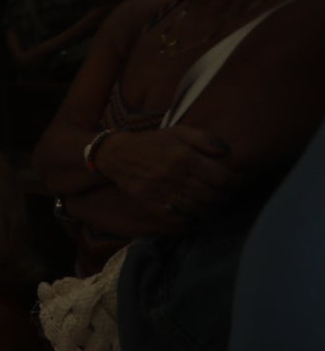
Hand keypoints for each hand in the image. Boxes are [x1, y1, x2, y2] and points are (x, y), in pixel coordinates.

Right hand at [95, 126, 237, 223]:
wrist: (117, 155)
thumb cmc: (153, 142)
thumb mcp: (179, 132)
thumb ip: (205, 139)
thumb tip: (228, 152)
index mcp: (183, 155)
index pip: (221, 177)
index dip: (233, 182)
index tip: (234, 182)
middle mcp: (172, 174)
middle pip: (212, 196)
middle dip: (224, 197)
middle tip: (225, 195)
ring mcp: (159, 191)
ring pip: (197, 209)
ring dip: (209, 210)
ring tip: (212, 205)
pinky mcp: (149, 204)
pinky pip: (178, 219)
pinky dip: (190, 219)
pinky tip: (194, 212)